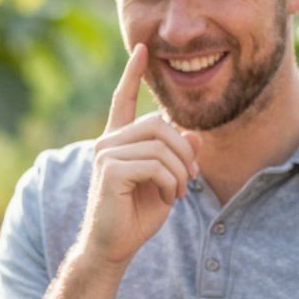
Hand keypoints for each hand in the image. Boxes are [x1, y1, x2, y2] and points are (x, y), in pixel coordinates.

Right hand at [79, 45, 201, 271]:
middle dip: (183, 149)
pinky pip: (155, 164)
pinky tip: (167, 198)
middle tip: (191, 177)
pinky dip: (170, 182)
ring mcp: (106, 154)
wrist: (112, 248)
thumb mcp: (166, 183)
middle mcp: (108, 143)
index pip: (123, 100)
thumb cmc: (135, 218)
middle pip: (158, 123)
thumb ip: (178, 157)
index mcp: (118, 142)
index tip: (142, 50)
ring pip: (160, 144)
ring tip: (178, 193)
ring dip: (180, 171)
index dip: (133, 75)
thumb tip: (193, 134)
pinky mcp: (110, 170)